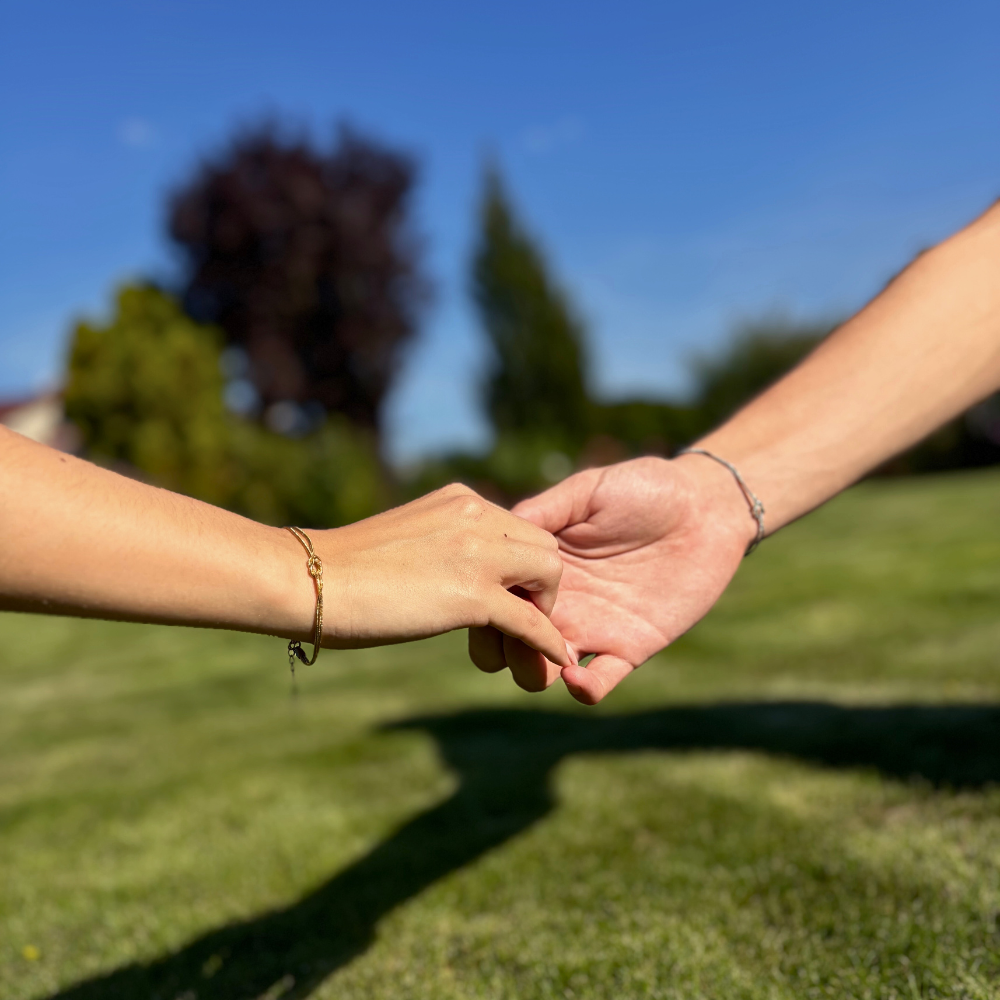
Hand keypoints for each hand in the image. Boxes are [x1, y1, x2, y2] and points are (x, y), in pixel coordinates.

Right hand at [298, 484, 571, 674]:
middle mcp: (476, 515)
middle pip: (545, 546)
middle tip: (525, 613)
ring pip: (549, 574)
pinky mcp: (472, 595)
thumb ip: (443, 542)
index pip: (520, 526)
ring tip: (533, 635)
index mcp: (461, 499)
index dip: (523, 563)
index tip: (516, 591)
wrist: (312, 579)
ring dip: (548, 608)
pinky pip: (530, 621)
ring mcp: (477, 553)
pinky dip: (547, 641)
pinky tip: (556, 658)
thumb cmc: (346, 567)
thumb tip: (453, 570)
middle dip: (543, 582)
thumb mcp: (409, 538)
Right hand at [469, 456, 754, 702]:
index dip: (486, 605)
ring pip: (545, 669)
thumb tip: (498, 530)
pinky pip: (600, 681)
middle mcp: (559, 601)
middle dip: (502, 648)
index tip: (486, 603)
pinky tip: (578, 678)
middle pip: (512, 640)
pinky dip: (584, 690)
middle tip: (509, 642)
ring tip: (545, 660)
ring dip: (534, 672)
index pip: (499, 595)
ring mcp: (592, 627)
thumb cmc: (645, 488)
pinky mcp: (630, 646)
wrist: (705, 508)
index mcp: (540, 567)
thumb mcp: (586, 491)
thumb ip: (543, 511)